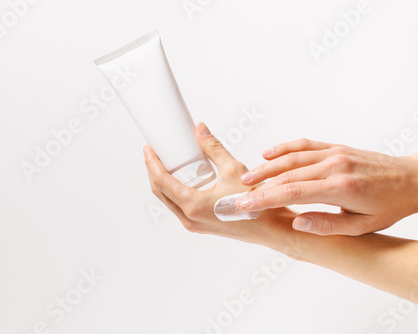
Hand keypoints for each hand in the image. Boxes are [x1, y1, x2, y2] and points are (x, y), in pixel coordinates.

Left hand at [144, 122, 297, 251]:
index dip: (152, 163)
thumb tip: (200, 130)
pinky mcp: (200, 225)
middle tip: (154, 154)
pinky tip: (182, 180)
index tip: (149, 150)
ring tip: (166, 164)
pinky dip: (175, 192)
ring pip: (169, 201)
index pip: (161, 182)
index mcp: (193, 205)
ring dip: (163, 183)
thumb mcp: (233, 170)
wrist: (269, 228)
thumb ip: (213, 148)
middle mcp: (189, 218)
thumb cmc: (255, 204)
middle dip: (154, 172)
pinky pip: (179, 207)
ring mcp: (193, 224)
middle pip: (160, 192)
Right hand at [237, 138, 417, 235]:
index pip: (292, 192)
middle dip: (259, 186)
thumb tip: (298, 222)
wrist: (412, 180)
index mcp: (340, 187)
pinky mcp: (336, 147)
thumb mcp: (363, 225)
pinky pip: (305, 145)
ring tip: (247, 177)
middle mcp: (334, 166)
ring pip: (292, 158)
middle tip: (239, 195)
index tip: (246, 205)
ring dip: (267, 167)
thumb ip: (328, 225)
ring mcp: (334, 153)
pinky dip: (284, 149)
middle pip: (287, 175)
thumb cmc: (390, 206)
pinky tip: (268, 155)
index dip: (265, 199)